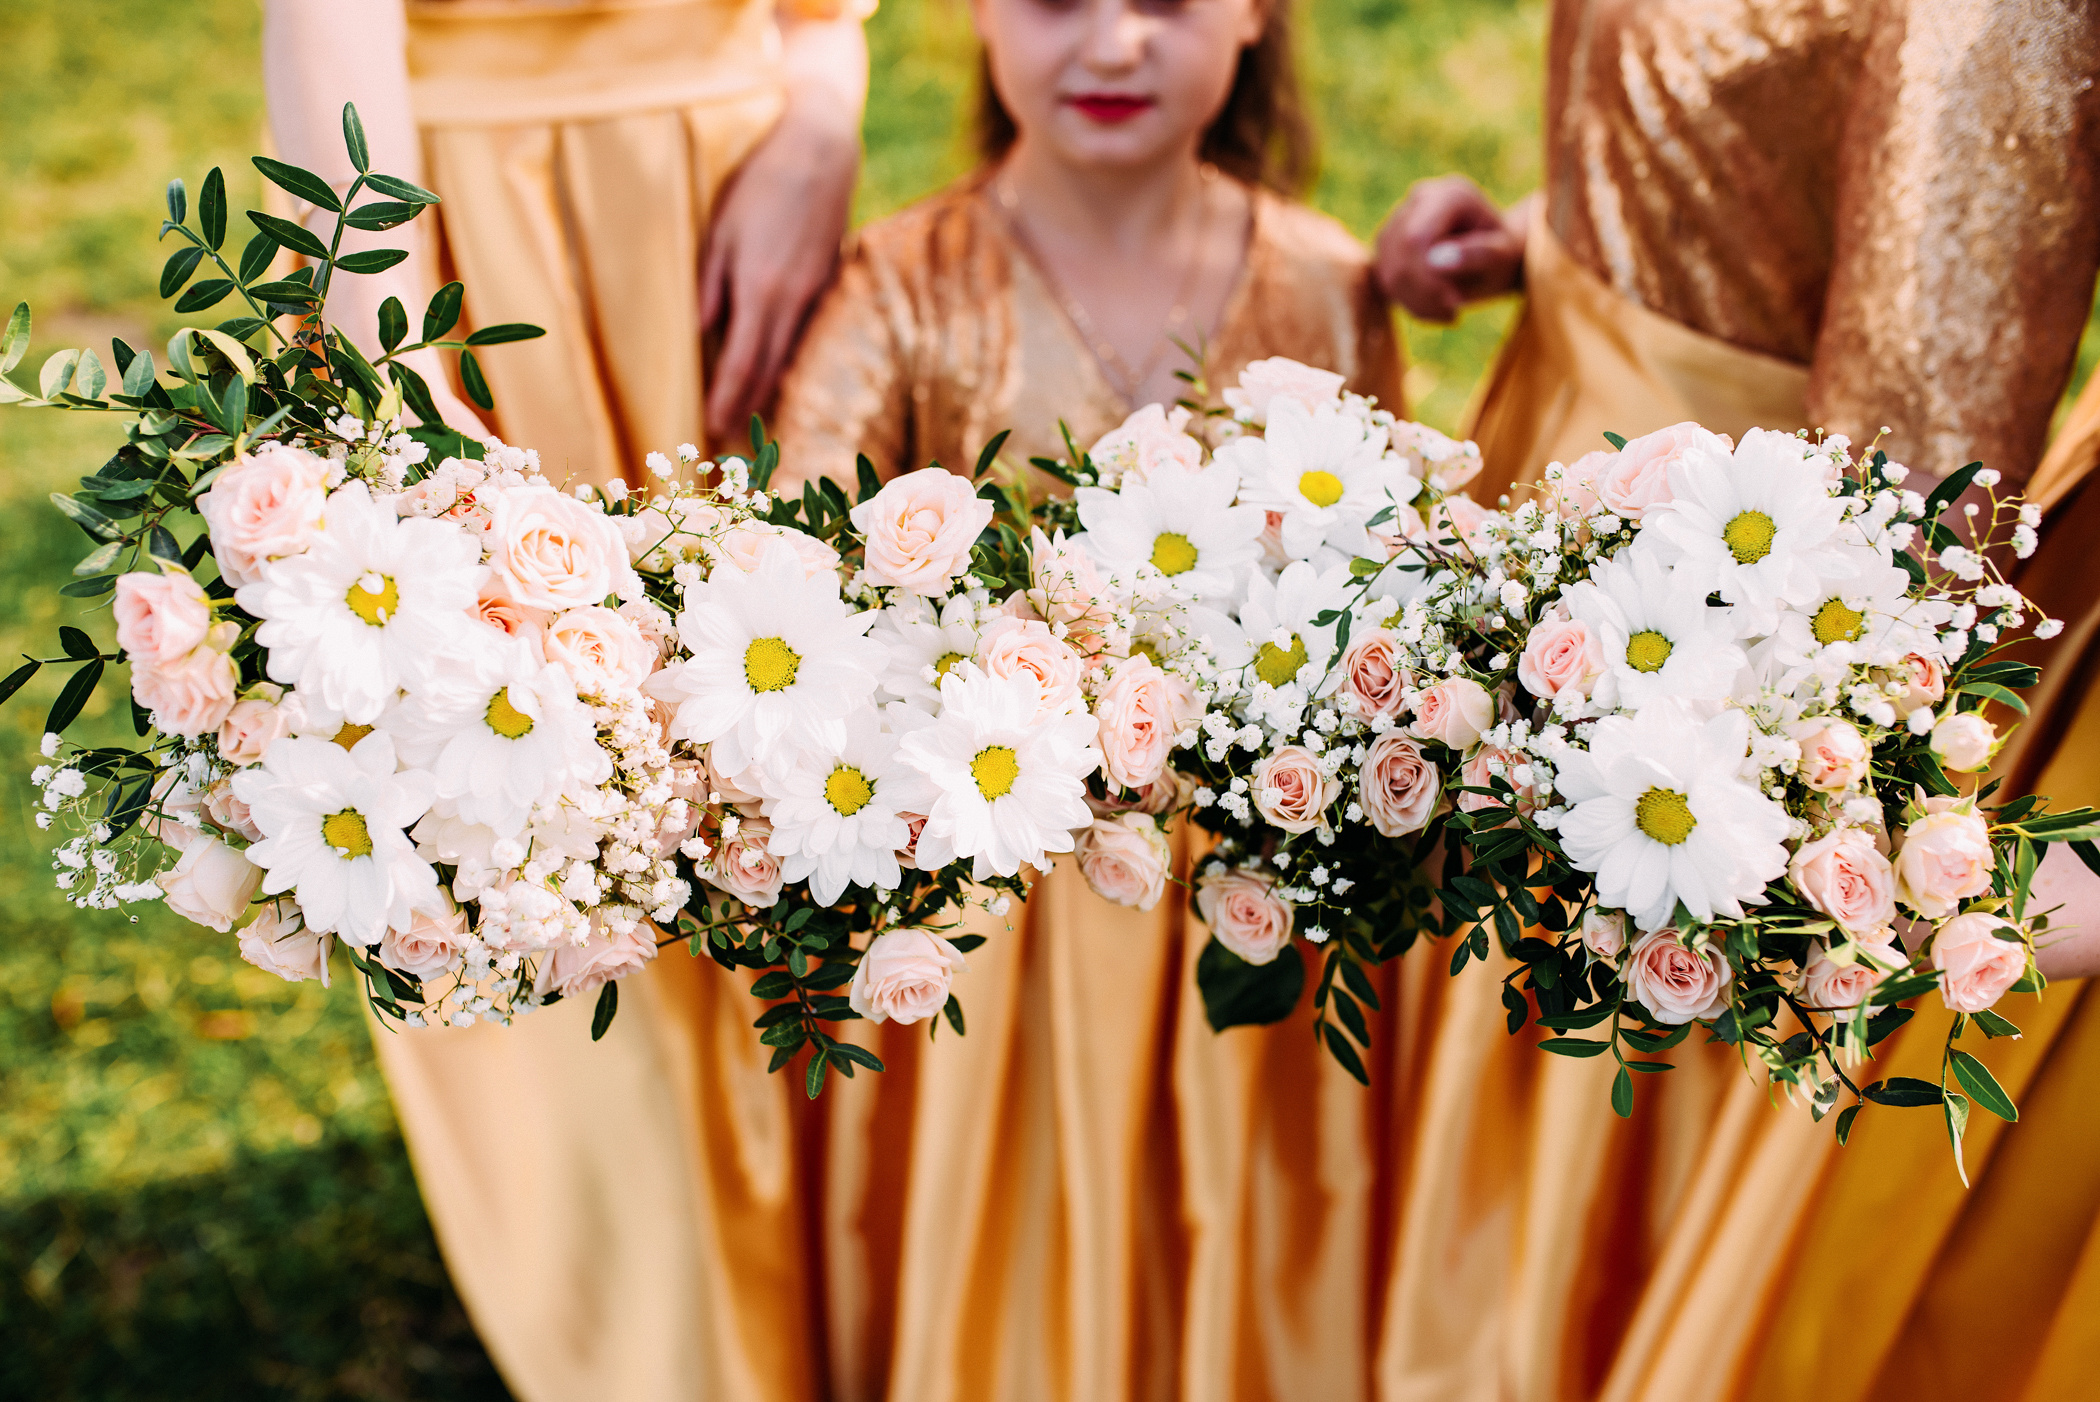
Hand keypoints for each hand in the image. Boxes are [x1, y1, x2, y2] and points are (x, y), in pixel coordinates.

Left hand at [701, 100, 859, 443]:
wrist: (820, 150)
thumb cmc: (760, 183)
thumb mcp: (720, 231)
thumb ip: (709, 285)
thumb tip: (699, 333)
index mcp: (762, 290)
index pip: (743, 362)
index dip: (728, 398)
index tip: (712, 425)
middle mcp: (794, 301)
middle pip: (771, 369)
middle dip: (750, 405)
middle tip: (733, 438)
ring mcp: (817, 293)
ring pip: (792, 354)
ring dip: (773, 388)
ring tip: (755, 415)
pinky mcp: (829, 281)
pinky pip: (807, 332)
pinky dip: (790, 358)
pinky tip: (781, 369)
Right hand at [1374, 176, 1526, 322]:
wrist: (1495, 256)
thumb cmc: (1503, 256)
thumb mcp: (1503, 257)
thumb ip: (1477, 254)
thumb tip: (1434, 261)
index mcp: (1450, 195)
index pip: (1416, 238)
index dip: (1428, 277)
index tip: (1456, 302)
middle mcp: (1419, 199)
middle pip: (1400, 254)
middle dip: (1424, 293)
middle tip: (1454, 312)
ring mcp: (1398, 219)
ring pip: (1388, 271)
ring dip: (1417, 303)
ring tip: (1449, 311)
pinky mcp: (1387, 243)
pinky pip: (1385, 280)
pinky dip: (1410, 304)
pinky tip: (1435, 307)